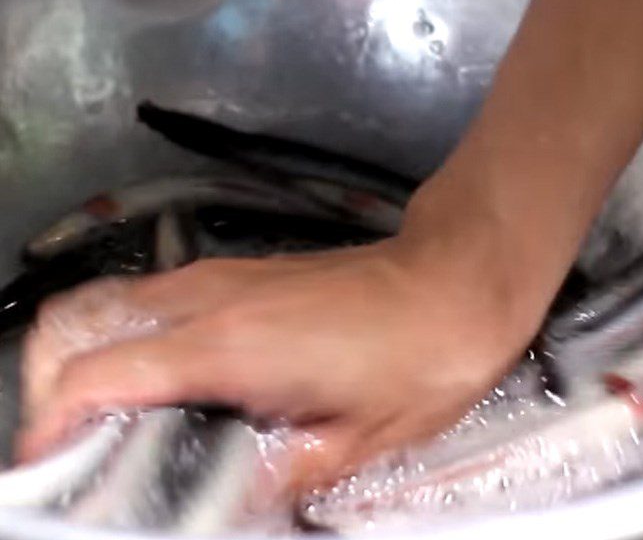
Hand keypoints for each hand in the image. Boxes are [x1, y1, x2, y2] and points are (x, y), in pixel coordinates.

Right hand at [16, 193, 541, 489]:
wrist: (457, 278)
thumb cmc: (419, 358)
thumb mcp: (354, 441)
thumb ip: (273, 478)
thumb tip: (222, 504)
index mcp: (227, 346)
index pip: (97, 372)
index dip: (53, 423)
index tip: (50, 468)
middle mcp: (211, 299)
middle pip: (86, 323)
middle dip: (58, 384)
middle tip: (78, 449)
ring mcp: (227, 276)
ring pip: (121, 305)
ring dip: (97, 359)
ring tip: (119, 424)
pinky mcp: (247, 272)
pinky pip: (162, 300)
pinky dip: (138, 339)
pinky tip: (172, 385)